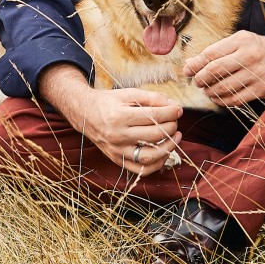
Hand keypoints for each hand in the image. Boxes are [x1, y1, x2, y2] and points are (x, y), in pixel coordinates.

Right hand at [64, 86, 184, 176]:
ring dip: (168, 147)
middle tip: (175, 121)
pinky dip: (156, 164)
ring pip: (150, 156)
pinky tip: (164, 152)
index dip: (170, 113)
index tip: (178, 110)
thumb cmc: (108, 102)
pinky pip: (141, 169)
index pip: (153, 116)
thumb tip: (174, 106)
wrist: (86, 114)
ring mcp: (117, 151)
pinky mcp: (117, 160)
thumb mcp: (128, 94)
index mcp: (119, 116)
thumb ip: (152, 98)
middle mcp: (117, 136)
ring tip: (175, 137)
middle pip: (154, 135)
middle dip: (171, 127)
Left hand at [184, 17, 264, 105]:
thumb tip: (190, 64)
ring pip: (224, 87)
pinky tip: (217, 97)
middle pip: (215, 70)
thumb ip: (216, 51)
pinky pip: (235, 99)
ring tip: (206, 89)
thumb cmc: (258, 48)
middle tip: (197, 81)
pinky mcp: (261, 90)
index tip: (188, 70)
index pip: (211, 54)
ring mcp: (256, 75)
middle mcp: (249, 57)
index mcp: (241, 41)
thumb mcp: (239, 41)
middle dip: (200, 79)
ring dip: (209, 91)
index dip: (196, 64)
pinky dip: (221, 100)